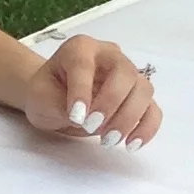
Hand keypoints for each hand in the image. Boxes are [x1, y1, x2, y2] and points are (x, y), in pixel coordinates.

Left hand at [17, 38, 160, 151]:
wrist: (52, 98)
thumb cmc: (45, 92)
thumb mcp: (40, 96)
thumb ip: (61, 105)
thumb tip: (88, 119)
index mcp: (80, 48)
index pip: (85, 65)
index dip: (82, 91)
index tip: (76, 117)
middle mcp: (109, 55)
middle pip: (125, 73)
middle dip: (111, 103)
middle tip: (92, 127)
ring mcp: (127, 74)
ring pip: (143, 90)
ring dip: (129, 118)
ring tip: (107, 141)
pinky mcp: (136, 96)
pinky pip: (152, 110)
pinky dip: (146, 128)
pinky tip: (132, 145)